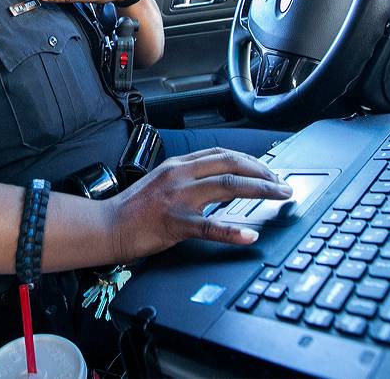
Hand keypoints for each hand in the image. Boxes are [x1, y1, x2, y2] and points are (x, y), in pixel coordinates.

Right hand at [104, 147, 292, 261]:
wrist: (106, 225)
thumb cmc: (132, 209)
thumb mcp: (161, 182)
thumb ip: (188, 179)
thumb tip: (220, 184)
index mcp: (178, 165)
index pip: (222, 154)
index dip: (251, 161)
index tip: (269, 171)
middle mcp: (180, 175)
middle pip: (231, 165)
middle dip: (263, 173)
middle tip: (283, 185)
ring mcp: (177, 197)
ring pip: (227, 186)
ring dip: (260, 190)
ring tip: (280, 197)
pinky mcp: (174, 222)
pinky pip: (208, 226)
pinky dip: (232, 231)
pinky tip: (249, 234)